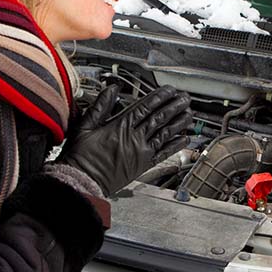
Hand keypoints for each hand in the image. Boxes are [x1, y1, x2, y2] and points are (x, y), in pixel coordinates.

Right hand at [58, 84, 192, 195]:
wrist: (82, 181)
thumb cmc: (81, 156)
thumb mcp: (85, 126)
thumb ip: (101, 106)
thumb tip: (112, 89)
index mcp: (121, 126)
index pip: (146, 107)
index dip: (161, 97)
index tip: (170, 90)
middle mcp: (134, 138)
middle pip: (160, 118)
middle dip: (174, 106)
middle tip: (185, 98)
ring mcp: (141, 152)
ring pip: (165, 134)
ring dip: (179, 123)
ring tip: (189, 114)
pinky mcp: (143, 166)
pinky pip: (163, 154)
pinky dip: (175, 145)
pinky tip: (184, 139)